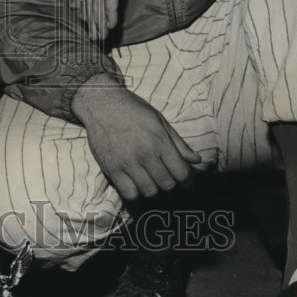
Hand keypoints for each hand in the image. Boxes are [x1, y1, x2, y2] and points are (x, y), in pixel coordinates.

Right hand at [72, 75, 201, 200]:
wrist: (101, 103)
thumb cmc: (132, 109)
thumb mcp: (159, 120)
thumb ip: (178, 142)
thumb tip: (196, 160)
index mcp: (160, 141)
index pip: (181, 173)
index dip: (188, 181)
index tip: (186, 182)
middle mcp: (145, 153)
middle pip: (167, 184)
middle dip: (170, 183)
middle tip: (166, 177)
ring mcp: (127, 162)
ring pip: (149, 191)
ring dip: (153, 188)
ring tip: (150, 180)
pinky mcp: (111, 168)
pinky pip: (128, 193)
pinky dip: (135, 193)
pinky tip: (135, 184)